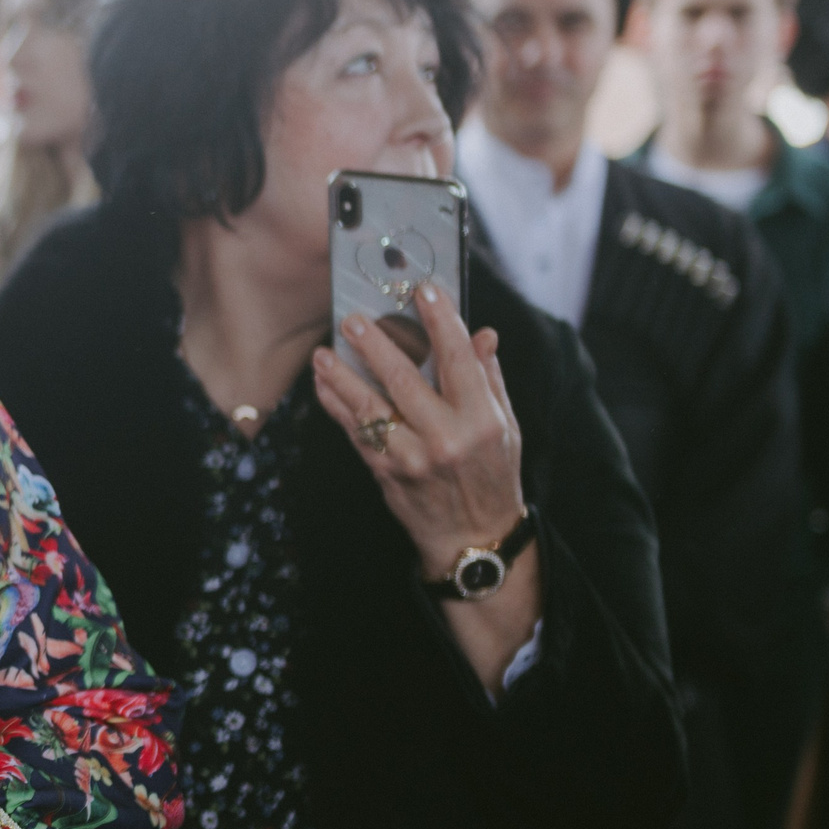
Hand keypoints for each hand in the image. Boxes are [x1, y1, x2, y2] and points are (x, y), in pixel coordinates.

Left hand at [311, 281, 526, 575]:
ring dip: (341, 377)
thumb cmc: (492, 475)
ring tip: (322, 353)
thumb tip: (482, 333)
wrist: (473, 539)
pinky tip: (324, 386)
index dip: (441, 320)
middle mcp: (447, 438)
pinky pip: (355, 434)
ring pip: (369, 408)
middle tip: (352, 320)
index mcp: (483, 420)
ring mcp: (413, 459)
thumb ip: (489, 379)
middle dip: (374, 344)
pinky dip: (337, 407)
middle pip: (403, 379)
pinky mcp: (387, 474)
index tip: (423, 289)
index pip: (459, 358)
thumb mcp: (506, 427)